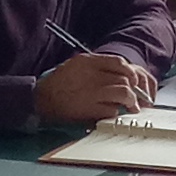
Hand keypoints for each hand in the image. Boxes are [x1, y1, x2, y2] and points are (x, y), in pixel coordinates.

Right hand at [34, 50, 157, 125]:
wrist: (40, 99)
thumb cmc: (58, 83)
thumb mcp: (75, 65)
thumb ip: (96, 67)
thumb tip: (118, 74)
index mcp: (87, 62)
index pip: (119, 63)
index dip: (130, 72)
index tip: (134, 80)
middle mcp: (91, 75)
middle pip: (124, 79)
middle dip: (134, 90)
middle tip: (134, 98)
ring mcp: (91, 92)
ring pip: (123, 93)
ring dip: (130, 101)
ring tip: (130, 107)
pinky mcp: (89, 109)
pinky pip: (111, 110)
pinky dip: (114, 112)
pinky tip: (111, 113)